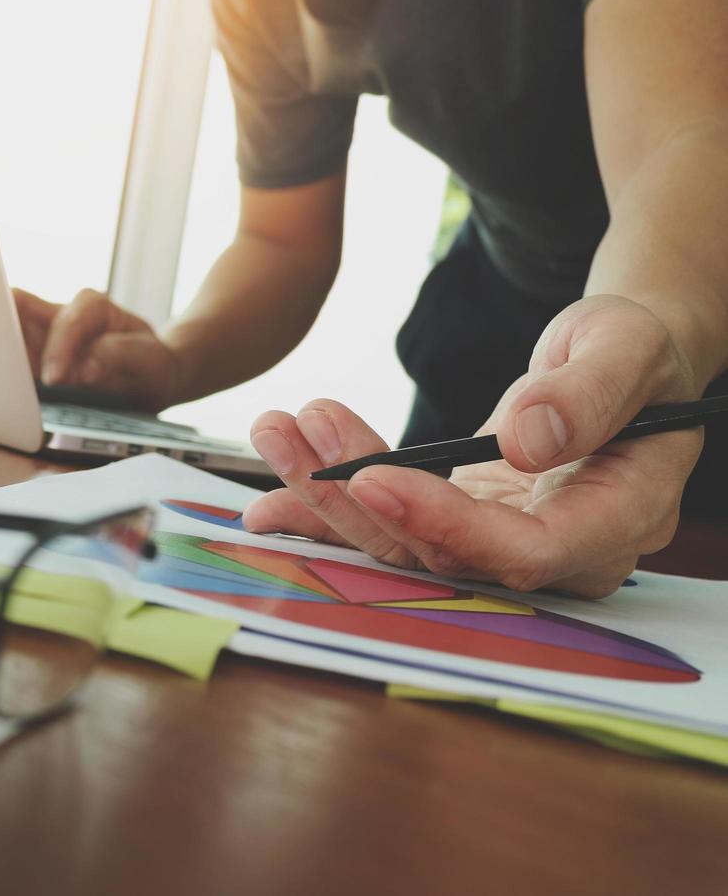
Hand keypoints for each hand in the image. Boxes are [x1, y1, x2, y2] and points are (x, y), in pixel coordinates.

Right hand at [11, 288, 182, 411]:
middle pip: (19, 311)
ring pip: (4, 332)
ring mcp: (41, 338)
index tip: (54, 380)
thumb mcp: (149, 359)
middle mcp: (60, 316)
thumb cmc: (150, 364)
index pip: (67, 322)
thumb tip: (85, 369)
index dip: (58, 350)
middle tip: (0, 370)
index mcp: (92, 307)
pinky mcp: (30, 360)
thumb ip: (119, 356)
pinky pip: (6, 361)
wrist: (149, 377)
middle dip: (4, 336)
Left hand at [241, 295, 703, 597]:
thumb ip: (589, 394)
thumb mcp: (626, 349)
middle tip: (300, 433)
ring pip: (405, 546)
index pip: (528, 551)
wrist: (616, 364)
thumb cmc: (632, 354)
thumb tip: (528, 442)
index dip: (445, 525)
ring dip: (328, 496)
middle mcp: (558, 552)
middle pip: (446, 556)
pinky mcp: (461, 526)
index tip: (372, 478)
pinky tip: (272, 498)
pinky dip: (329, 510)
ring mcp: (502, 544)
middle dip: (359, 502)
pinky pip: (391, 530)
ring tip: (274, 432)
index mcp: (619, 518)